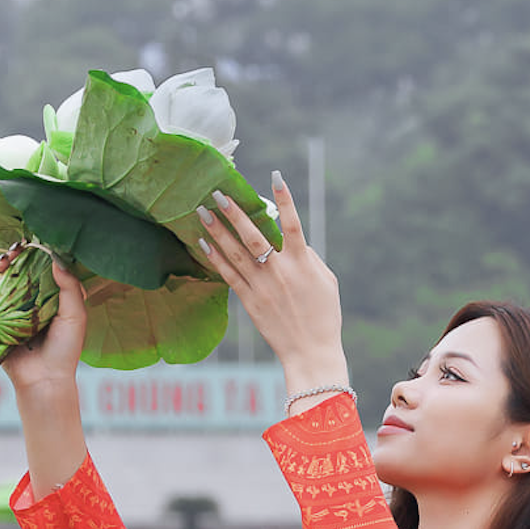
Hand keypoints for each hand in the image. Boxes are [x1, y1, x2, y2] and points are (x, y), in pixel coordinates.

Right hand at [0, 246, 88, 395]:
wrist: (45, 380)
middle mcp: (26, 304)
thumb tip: (55, 259)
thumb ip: (69, 288)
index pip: (35, 271)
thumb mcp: (76, 316)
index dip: (30, 256)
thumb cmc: (65, 350)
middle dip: (10, 260)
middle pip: (13, 274)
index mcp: (47, 300)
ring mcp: (7, 314)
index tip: (28, 245)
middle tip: (11, 254)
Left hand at [195, 174, 347, 392]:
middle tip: (218, 193)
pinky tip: (203, 243)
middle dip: (235, 213)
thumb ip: (310, 258)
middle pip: (254, 235)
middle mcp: (280, 272)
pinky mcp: (250, 301)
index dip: (284, 200)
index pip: (292, 224)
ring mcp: (262, 286)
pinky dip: (215, 258)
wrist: (310, 352)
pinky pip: (228, 275)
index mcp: (303, 263)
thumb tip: (293, 242)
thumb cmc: (324, 316)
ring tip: (202, 211)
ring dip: (217, 230)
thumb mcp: (327, 282)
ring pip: (235, 253)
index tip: (275, 176)